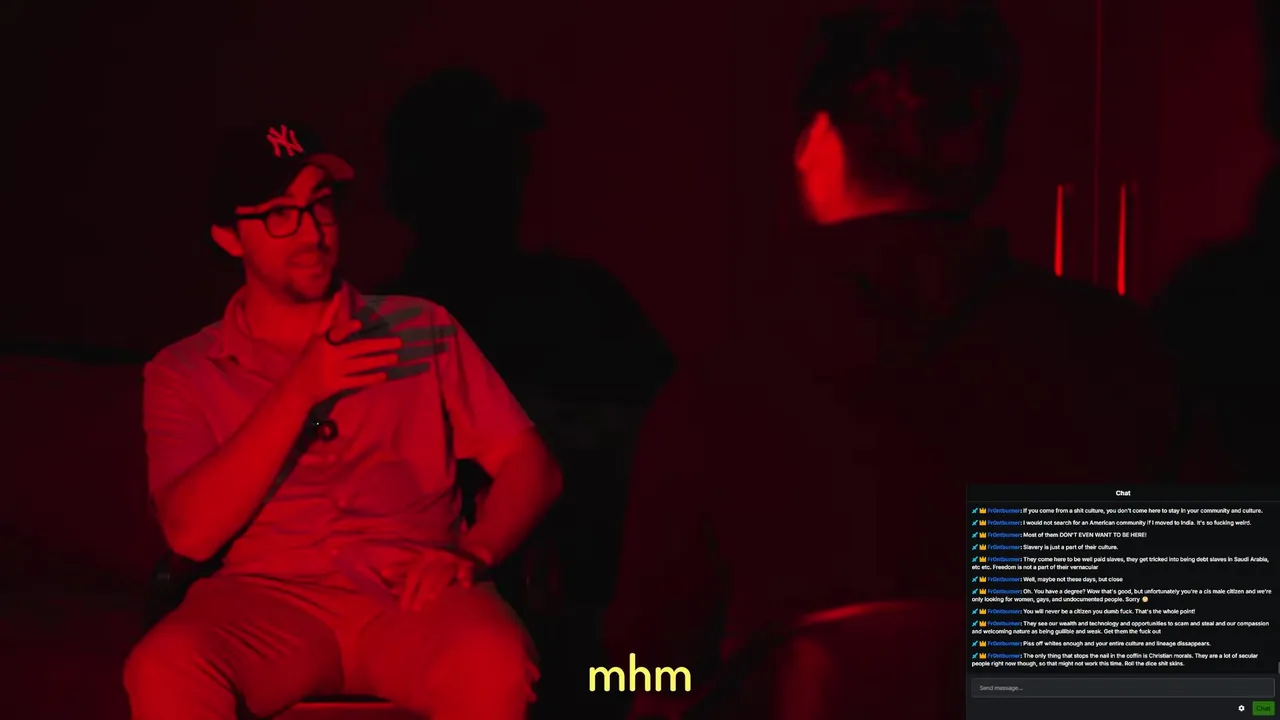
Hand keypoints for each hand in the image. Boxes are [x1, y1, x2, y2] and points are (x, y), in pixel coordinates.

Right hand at [283, 294, 403, 404]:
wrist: (297, 387)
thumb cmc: (309, 358)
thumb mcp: (316, 336)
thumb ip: (328, 316)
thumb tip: (338, 294)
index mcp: (323, 341)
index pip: (336, 333)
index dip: (346, 329)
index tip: (358, 324)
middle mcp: (329, 355)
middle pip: (359, 349)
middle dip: (380, 345)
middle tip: (399, 343)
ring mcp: (334, 371)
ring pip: (362, 365)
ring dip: (380, 361)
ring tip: (395, 358)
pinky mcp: (336, 386)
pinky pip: (357, 381)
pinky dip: (370, 379)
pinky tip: (383, 376)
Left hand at [399, 546, 488, 610]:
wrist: (470, 551)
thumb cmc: (440, 561)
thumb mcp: (421, 562)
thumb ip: (403, 569)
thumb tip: (383, 573)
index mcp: (426, 556)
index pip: (413, 573)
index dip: (406, 589)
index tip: (401, 608)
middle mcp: (439, 556)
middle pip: (427, 574)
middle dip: (420, 592)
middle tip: (414, 610)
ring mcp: (454, 560)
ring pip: (444, 572)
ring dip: (439, 585)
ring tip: (432, 599)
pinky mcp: (469, 564)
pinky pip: (468, 570)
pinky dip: (466, 577)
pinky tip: (464, 586)